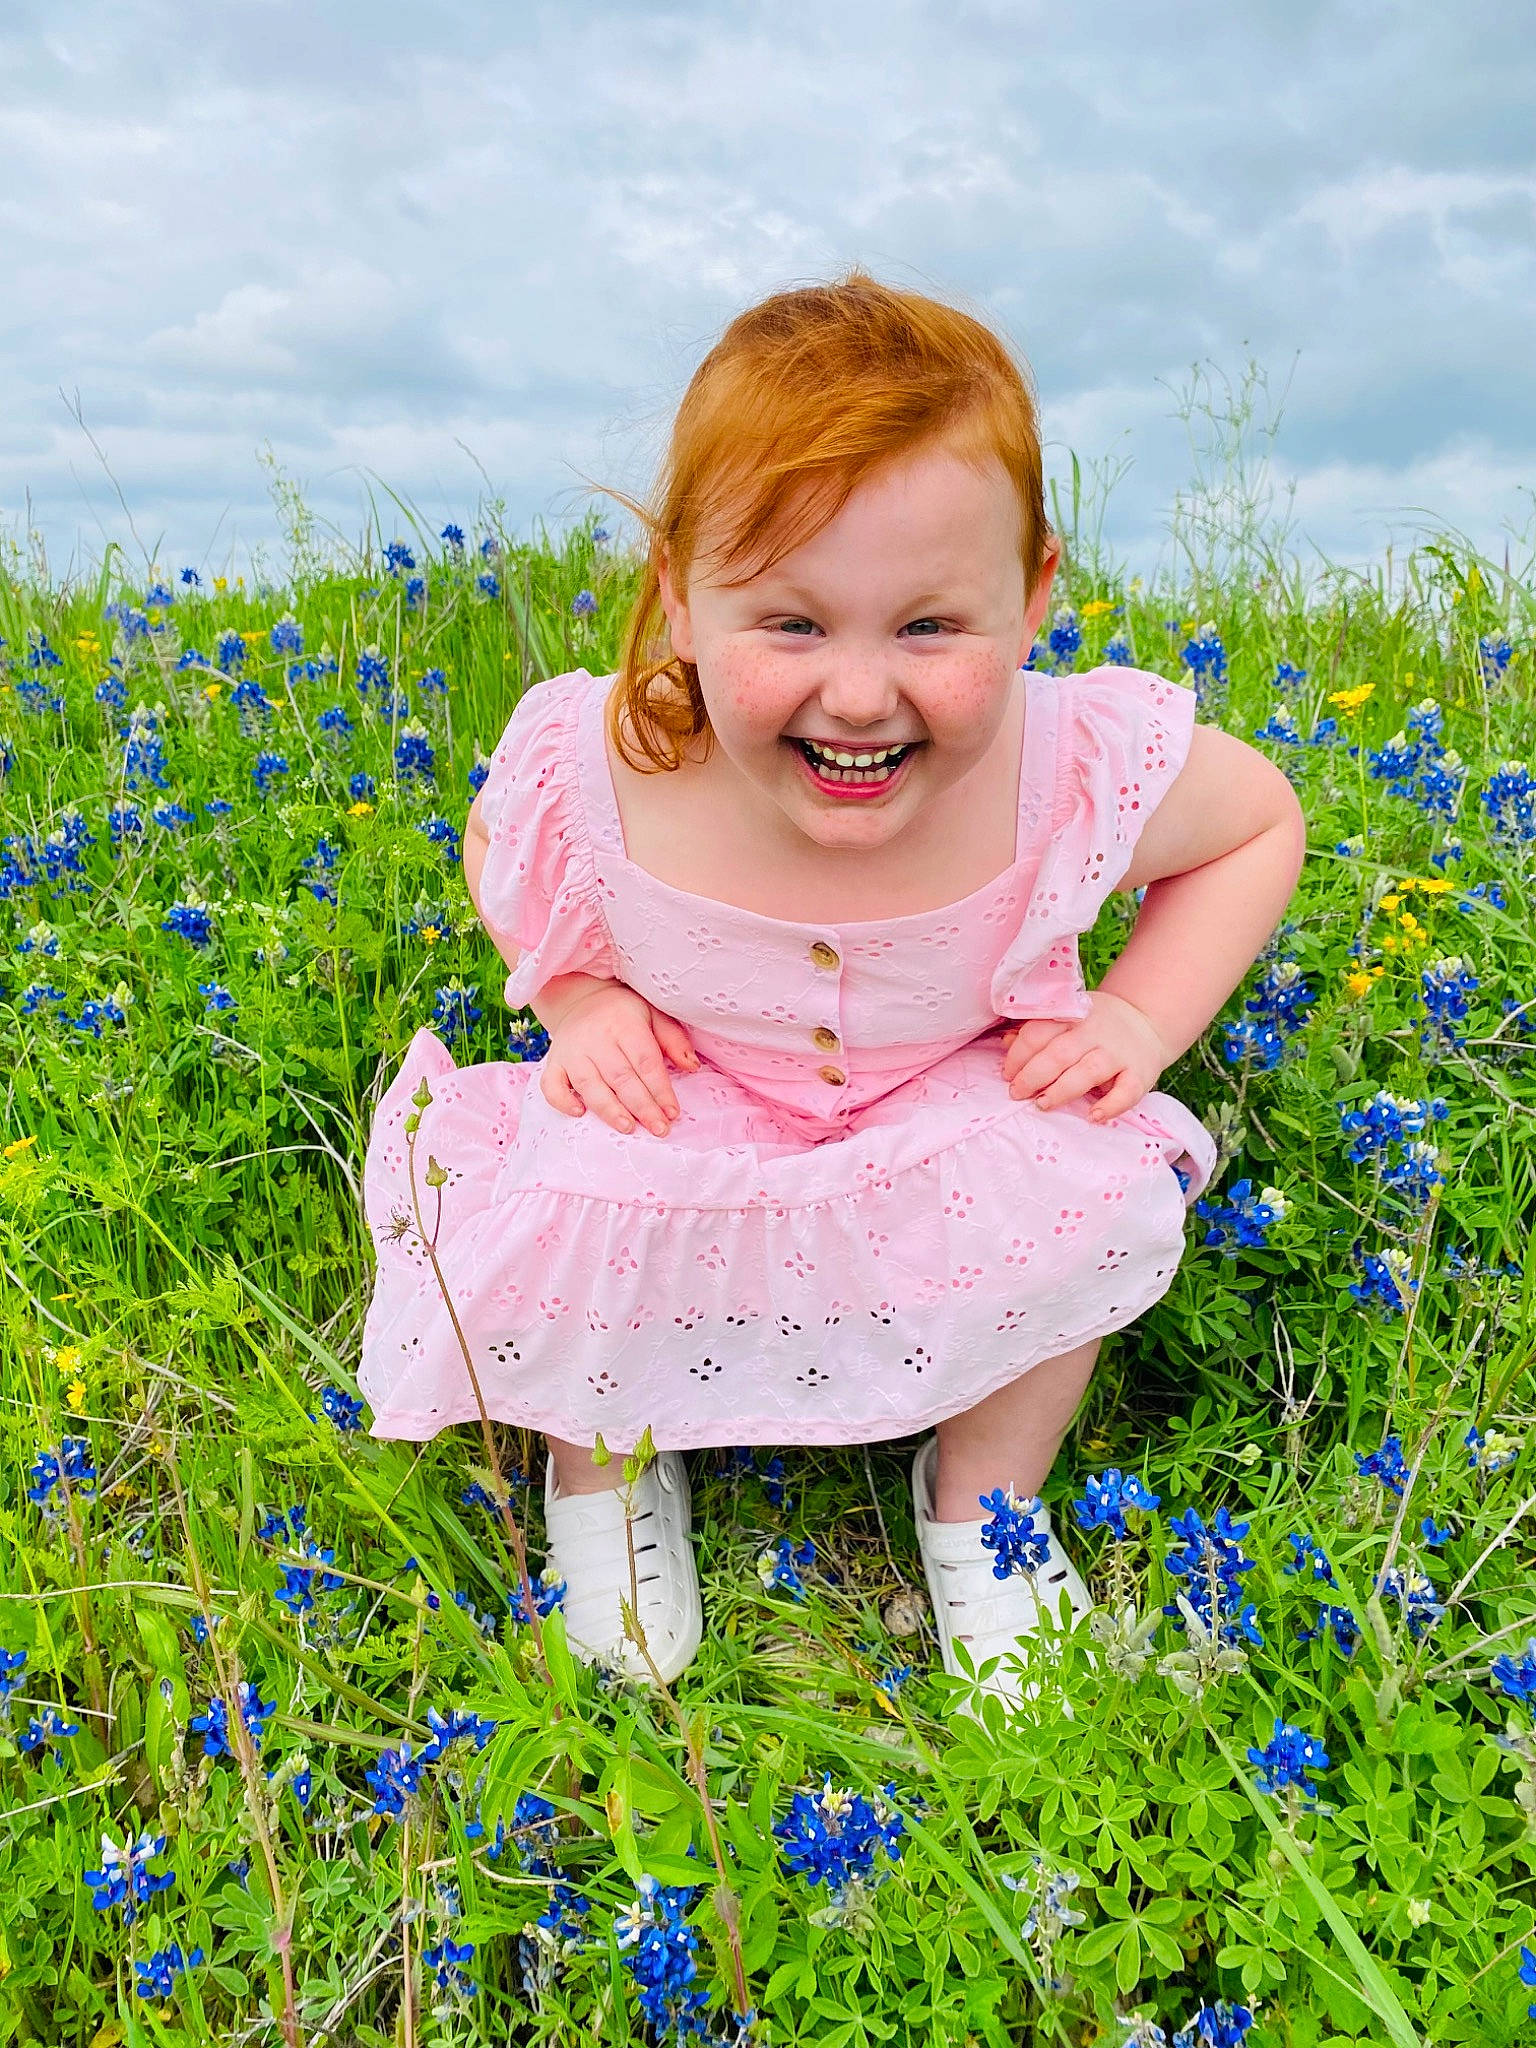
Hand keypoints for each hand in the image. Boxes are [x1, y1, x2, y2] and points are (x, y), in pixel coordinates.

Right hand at [540, 983, 699, 1136]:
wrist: (581, 998)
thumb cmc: (624, 1013)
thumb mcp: (653, 1014)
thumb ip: (673, 1040)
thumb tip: (692, 1066)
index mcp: (624, 1024)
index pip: (645, 1061)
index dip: (659, 1089)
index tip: (672, 1112)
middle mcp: (596, 1039)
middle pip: (620, 1077)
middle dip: (641, 1106)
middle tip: (658, 1128)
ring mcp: (571, 1052)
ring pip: (588, 1084)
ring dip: (609, 1108)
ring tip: (628, 1127)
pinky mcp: (554, 1062)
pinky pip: (551, 1085)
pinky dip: (562, 1100)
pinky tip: (579, 1113)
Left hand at [999, 991, 1170, 1121]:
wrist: (1146, 1022)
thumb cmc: (1096, 1026)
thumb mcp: (1067, 1019)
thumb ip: (1037, 1031)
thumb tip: (1004, 1042)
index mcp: (1073, 1015)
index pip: (1039, 1032)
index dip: (1019, 1055)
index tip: (1007, 1074)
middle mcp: (1095, 1031)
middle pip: (1059, 1053)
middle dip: (1033, 1075)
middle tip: (1017, 1093)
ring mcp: (1119, 1052)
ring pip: (1088, 1071)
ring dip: (1062, 1090)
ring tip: (1042, 1104)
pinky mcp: (1140, 1073)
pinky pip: (1126, 1091)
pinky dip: (1111, 1105)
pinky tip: (1093, 1116)